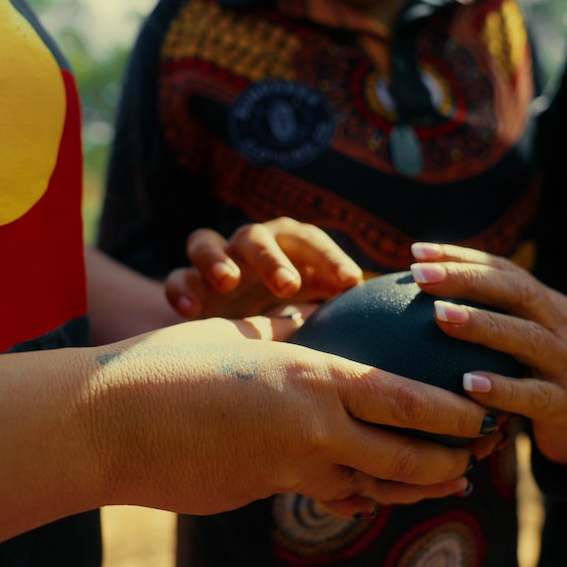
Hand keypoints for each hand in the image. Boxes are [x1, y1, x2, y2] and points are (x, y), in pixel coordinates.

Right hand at [92, 313, 493, 514]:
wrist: (110, 422)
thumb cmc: (171, 364)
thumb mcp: (242, 337)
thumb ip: (288, 337)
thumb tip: (314, 327)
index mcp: (311, 377)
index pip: (402, 399)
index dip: (450, 414)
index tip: (482, 417)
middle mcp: (311, 428)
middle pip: (400, 456)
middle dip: (447, 462)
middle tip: (476, 459)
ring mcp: (287, 469)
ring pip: (368, 486)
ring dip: (409, 487)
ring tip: (440, 482)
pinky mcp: (263, 491)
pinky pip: (323, 492)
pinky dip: (354, 492)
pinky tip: (368, 490)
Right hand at [165, 217, 362, 319]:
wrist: (228, 330)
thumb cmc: (287, 319)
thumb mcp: (316, 314)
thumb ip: (342, 312)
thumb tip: (389, 325)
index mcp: (288, 250)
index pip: (310, 242)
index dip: (330, 258)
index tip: (350, 284)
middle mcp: (250, 249)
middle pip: (259, 237)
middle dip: (273, 258)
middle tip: (288, 286)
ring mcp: (214, 263)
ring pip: (208, 244)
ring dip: (219, 259)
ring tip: (228, 282)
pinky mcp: (186, 284)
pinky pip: (178, 278)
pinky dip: (182, 290)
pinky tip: (189, 312)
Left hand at [408, 242, 566, 467]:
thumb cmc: (532, 375)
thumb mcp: (515, 340)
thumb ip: (480, 317)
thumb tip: (412, 296)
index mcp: (546, 303)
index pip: (503, 270)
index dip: (462, 257)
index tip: (418, 252)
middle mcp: (561, 325)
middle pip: (517, 292)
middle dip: (467, 279)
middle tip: (421, 277)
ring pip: (528, 338)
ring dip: (482, 324)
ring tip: (440, 315)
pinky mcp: (565, 404)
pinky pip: (532, 395)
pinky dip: (502, 388)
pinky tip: (467, 384)